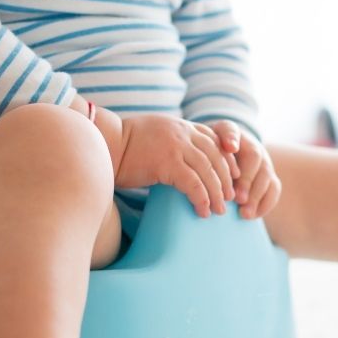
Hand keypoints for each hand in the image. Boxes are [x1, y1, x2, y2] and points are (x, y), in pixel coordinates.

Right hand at [116, 114, 239, 217]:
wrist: (102, 144)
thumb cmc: (125, 147)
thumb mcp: (156, 137)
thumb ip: (175, 144)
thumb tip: (186, 165)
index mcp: (182, 126)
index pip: (215, 139)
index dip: (228, 159)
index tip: (235, 176)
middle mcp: (182, 132)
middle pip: (217, 156)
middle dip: (227, 179)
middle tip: (231, 198)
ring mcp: (175, 146)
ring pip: (208, 171)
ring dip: (217, 193)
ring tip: (219, 210)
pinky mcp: (166, 162)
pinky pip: (193, 183)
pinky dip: (201, 199)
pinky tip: (202, 211)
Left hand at [208, 121, 280, 219]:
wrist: (226, 154)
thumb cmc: (210, 153)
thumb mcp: (203, 146)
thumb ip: (207, 146)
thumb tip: (228, 148)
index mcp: (232, 134)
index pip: (232, 131)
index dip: (232, 138)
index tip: (231, 148)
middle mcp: (252, 145)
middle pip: (255, 157)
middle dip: (246, 179)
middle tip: (237, 198)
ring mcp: (263, 162)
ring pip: (266, 176)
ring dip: (256, 196)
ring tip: (243, 213)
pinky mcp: (268, 178)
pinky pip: (273, 190)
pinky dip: (264, 204)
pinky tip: (251, 216)